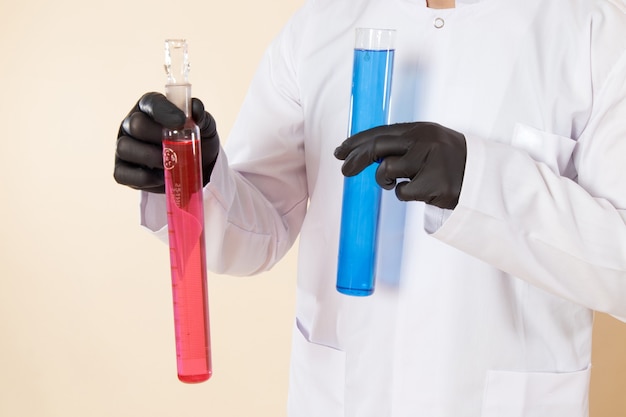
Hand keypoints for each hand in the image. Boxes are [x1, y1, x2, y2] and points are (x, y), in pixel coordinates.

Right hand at [114, 92, 219, 192]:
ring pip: (124, 147)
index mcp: (150, 108)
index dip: (165, 111)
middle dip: (157, 136)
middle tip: (176, 148)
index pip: (151, 102)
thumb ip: (201, 115)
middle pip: (135, 124)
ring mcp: (124, 146)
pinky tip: (161, 178)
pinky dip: (143, 178)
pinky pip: (122, 174)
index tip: (181, 122)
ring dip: (150, 158)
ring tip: (169, 164)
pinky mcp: (122, 170)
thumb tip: (195, 111)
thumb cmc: (196, 141)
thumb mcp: (205, 126)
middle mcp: (132, 124)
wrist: (197, 170)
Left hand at [334, 122, 466, 208]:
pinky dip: (405, 194)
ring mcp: (429, 162)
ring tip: (399, 182)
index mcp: (420, 129)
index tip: (341, 150)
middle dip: (355, 159)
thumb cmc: (448, 161)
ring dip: (386, 181)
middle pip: (377, 148)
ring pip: (386, 172)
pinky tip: (419, 190)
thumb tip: (363, 152)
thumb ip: (400, 144)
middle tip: (344, 170)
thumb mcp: (427, 143)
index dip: (356, 141)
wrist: (481, 178)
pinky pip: (402, 192)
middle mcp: (424, 141)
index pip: (380, 132)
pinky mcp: (433, 184)